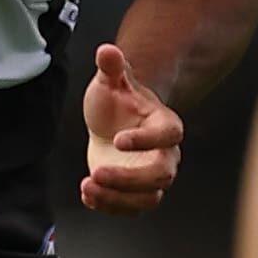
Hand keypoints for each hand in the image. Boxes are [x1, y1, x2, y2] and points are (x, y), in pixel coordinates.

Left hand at [81, 42, 183, 214]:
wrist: (112, 121)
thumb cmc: (117, 100)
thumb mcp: (110, 80)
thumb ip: (111, 66)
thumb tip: (107, 50)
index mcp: (164, 124)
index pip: (169, 134)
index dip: (147, 140)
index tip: (118, 139)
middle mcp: (164, 154)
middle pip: (162, 174)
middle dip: (130, 179)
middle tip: (98, 173)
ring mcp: (151, 176)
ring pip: (149, 197)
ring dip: (119, 198)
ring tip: (89, 188)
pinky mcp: (135, 192)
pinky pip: (132, 207)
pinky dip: (111, 206)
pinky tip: (89, 195)